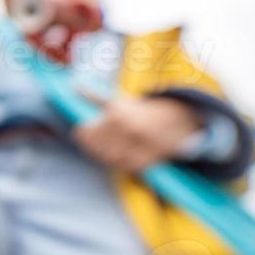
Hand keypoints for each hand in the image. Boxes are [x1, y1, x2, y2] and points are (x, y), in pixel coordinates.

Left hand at [72, 93, 202, 173]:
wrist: (178, 119)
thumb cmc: (143, 109)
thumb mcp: (118, 100)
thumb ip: (95, 96)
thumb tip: (76, 86)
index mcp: (117, 115)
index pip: (86, 133)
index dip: (82, 133)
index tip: (83, 131)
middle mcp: (127, 130)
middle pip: (97, 148)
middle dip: (93, 146)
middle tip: (95, 142)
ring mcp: (138, 146)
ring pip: (110, 159)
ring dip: (106, 155)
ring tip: (109, 147)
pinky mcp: (148, 160)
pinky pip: (126, 167)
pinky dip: (121, 163)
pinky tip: (121, 155)